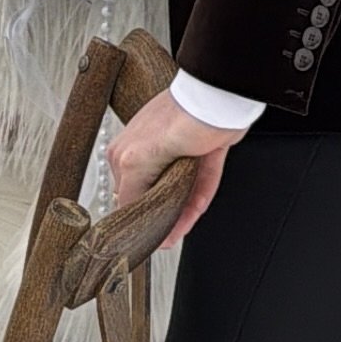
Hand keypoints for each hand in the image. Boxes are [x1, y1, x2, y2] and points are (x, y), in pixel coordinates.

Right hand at [106, 88, 244, 242]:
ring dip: (178, 218)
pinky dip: (194, 208)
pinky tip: (188, 224)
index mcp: (127, 152)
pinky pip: (199, 189)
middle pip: (154, 196)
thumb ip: (129, 193)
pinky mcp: (204, 157)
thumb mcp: (137, 161)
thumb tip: (124, 218)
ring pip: (178, 195)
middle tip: (158, 240)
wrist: (216, 101)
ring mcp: (179, 155)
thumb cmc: (174, 117)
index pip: (128, 194)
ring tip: (173, 237)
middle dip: (158, 218)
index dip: (135, 216)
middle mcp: (152, 153)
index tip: (138, 237)